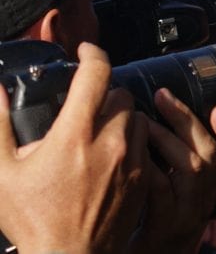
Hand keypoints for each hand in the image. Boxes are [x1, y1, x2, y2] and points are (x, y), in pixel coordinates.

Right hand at [0, 43, 149, 253]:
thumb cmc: (33, 220)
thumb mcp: (3, 173)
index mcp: (75, 135)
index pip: (96, 74)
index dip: (92, 53)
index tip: (85, 50)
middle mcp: (110, 142)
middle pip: (120, 94)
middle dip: (103, 95)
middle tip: (83, 110)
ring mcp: (132, 160)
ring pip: (137, 118)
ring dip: (120, 118)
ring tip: (97, 135)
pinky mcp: (144, 177)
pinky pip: (146, 144)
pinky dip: (132, 142)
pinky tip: (110, 157)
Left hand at [131, 89, 215, 251]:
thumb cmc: (156, 218)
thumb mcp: (178, 189)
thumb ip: (180, 158)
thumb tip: (165, 113)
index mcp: (213, 188)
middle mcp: (206, 198)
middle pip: (211, 153)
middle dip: (187, 119)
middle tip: (163, 95)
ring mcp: (188, 213)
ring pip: (192, 168)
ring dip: (168, 139)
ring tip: (143, 122)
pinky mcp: (165, 227)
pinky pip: (162, 192)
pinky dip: (151, 169)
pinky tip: (134, 155)